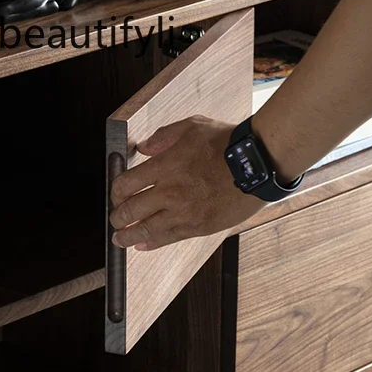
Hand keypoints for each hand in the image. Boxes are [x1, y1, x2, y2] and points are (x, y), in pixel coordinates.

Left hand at [109, 115, 263, 251]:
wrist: (257, 164)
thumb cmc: (226, 143)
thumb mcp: (191, 126)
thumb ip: (163, 136)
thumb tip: (143, 147)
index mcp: (164, 166)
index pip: (126, 185)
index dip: (115, 192)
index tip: (115, 194)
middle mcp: (170, 192)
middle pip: (130, 211)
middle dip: (117, 216)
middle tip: (115, 218)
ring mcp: (184, 212)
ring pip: (146, 230)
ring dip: (128, 236)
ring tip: (120, 238)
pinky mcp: (199, 227)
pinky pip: (169, 239)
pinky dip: (152, 243)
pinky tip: (143, 245)